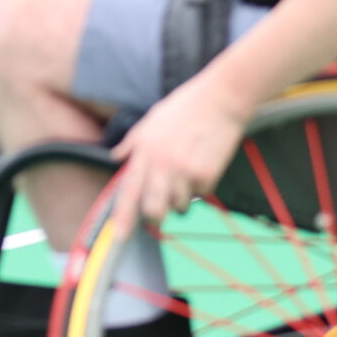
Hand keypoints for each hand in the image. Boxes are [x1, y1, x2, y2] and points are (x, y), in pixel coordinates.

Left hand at [114, 75, 253, 225]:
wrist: (220, 99)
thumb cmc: (185, 107)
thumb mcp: (150, 120)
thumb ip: (132, 142)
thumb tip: (115, 157)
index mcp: (144, 151)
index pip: (128, 191)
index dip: (122, 217)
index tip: (119, 237)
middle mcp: (160, 164)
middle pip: (153, 209)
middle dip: (156, 216)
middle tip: (162, 210)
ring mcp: (183, 170)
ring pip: (179, 206)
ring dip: (182, 198)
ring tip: (188, 172)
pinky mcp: (205, 174)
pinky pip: (200, 194)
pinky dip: (201, 185)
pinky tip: (203, 164)